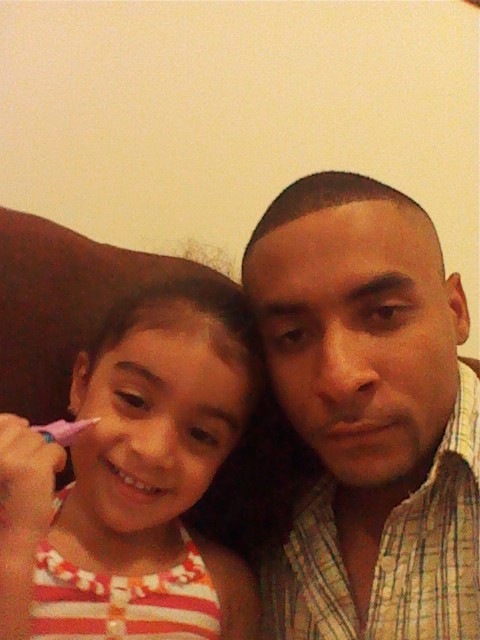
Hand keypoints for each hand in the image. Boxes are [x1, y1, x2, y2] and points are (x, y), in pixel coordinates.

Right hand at [0, 414, 65, 542]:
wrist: (6, 540)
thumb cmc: (1, 503)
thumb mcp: (0, 465)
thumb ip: (4, 444)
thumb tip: (22, 421)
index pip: (3, 420)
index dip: (14, 428)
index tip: (19, 448)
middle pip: (22, 427)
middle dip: (30, 444)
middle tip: (26, 468)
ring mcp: (8, 457)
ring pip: (40, 438)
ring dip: (43, 454)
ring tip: (33, 477)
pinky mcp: (30, 467)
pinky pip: (54, 450)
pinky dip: (56, 462)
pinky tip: (45, 479)